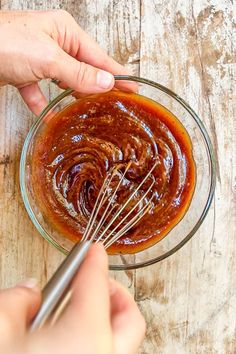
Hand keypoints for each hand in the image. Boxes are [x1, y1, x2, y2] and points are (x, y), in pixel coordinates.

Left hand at [0, 10, 129, 114]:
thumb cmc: (3, 43)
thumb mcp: (48, 58)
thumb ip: (79, 73)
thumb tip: (107, 83)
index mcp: (65, 32)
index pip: (100, 57)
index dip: (118, 75)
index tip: (135, 89)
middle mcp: (54, 42)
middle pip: (83, 68)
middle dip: (97, 87)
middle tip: (116, 105)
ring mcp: (38, 57)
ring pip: (64, 80)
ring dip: (74, 96)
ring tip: (91, 112)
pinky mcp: (23, 71)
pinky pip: (39, 91)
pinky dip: (44, 104)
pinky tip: (51, 117)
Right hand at [0, 244, 144, 353]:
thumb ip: (16, 301)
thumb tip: (29, 292)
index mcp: (85, 340)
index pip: (97, 285)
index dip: (95, 260)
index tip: (94, 251)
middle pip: (130, 319)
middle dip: (116, 294)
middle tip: (98, 283)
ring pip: (121, 344)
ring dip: (106, 321)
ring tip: (78, 312)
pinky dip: (95, 344)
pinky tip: (66, 342)